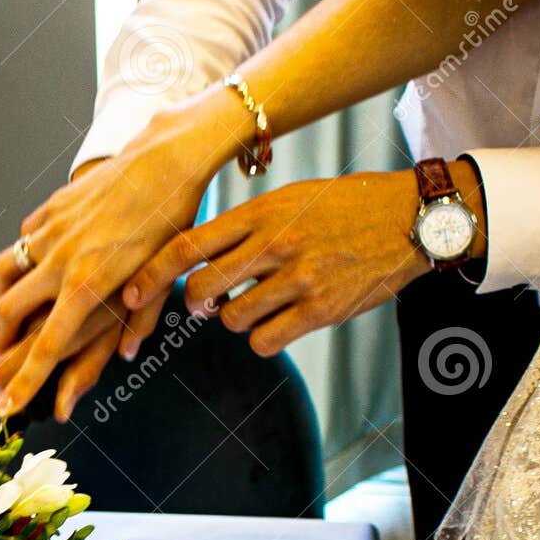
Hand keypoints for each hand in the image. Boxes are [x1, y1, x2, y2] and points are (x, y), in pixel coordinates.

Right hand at [0, 88, 247, 419]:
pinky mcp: (50, 208)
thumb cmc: (171, 222)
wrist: (164, 160)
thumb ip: (140, 319)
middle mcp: (61, 262)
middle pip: (10, 313)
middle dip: (2, 341)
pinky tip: (35, 267)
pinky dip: (21, 260)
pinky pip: (22, 241)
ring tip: (11, 314)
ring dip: (2, 299)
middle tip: (5, 357)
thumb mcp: (162, 277)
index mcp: (88, 287)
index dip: (24, 384)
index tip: (5, 408)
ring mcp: (51, 232)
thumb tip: (124, 354)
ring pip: (5, 273)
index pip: (46, 348)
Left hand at [119, 164, 482, 358]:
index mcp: (261, 212)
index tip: (131, 294)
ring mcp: (298, 279)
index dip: (150, 276)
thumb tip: (204, 259)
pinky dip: (262, 338)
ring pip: (232, 319)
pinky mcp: (321, 310)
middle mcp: (274, 244)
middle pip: (202, 290)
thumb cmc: (346, 207)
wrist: (408, 218)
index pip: (187, 245)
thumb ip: (248, 226)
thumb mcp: (291, 199)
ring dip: (235, 319)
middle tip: (207, 304)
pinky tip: (278, 323)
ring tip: (257, 305)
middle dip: (195, 305)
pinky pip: (265, 340)